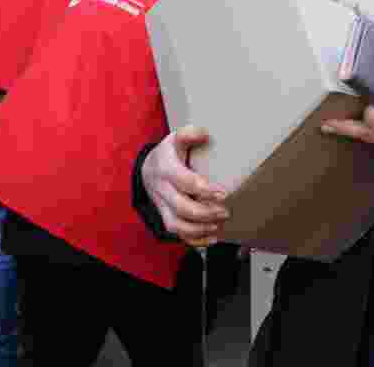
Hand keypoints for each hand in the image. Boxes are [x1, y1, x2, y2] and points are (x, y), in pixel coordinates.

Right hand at [142, 126, 230, 246]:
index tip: (223, 193)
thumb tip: (205, 133)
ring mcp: (161, 205)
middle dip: (205, 213)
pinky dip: (194, 240)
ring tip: (219, 225)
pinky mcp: (164, 216)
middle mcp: (161, 189)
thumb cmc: (168, 153)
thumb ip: (189, 134)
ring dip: (200, 229)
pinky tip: (212, 239)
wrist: (147, 168)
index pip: (184, 181)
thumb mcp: (175, 138)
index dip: (204, 189)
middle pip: (181, 207)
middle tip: (225, 211)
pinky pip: (176, 233)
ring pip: (176, 225)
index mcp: (166, 169)